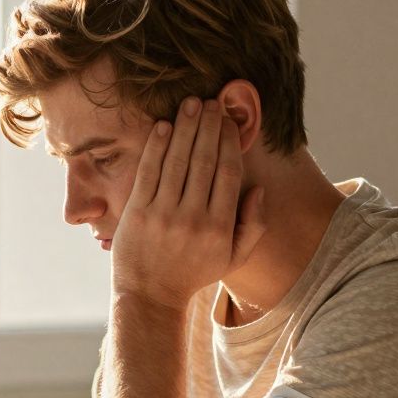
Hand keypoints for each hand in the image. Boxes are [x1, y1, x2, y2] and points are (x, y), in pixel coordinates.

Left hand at [110, 96, 266, 308]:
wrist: (150, 295)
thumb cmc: (193, 273)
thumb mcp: (233, 258)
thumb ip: (253, 226)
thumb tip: (260, 189)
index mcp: (219, 227)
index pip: (228, 173)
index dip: (229, 142)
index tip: (229, 121)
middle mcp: (193, 218)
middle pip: (204, 161)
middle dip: (209, 127)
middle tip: (212, 102)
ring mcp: (163, 215)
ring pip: (177, 161)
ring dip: (185, 128)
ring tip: (191, 104)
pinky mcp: (137, 213)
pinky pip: (149, 172)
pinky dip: (156, 147)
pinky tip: (163, 126)